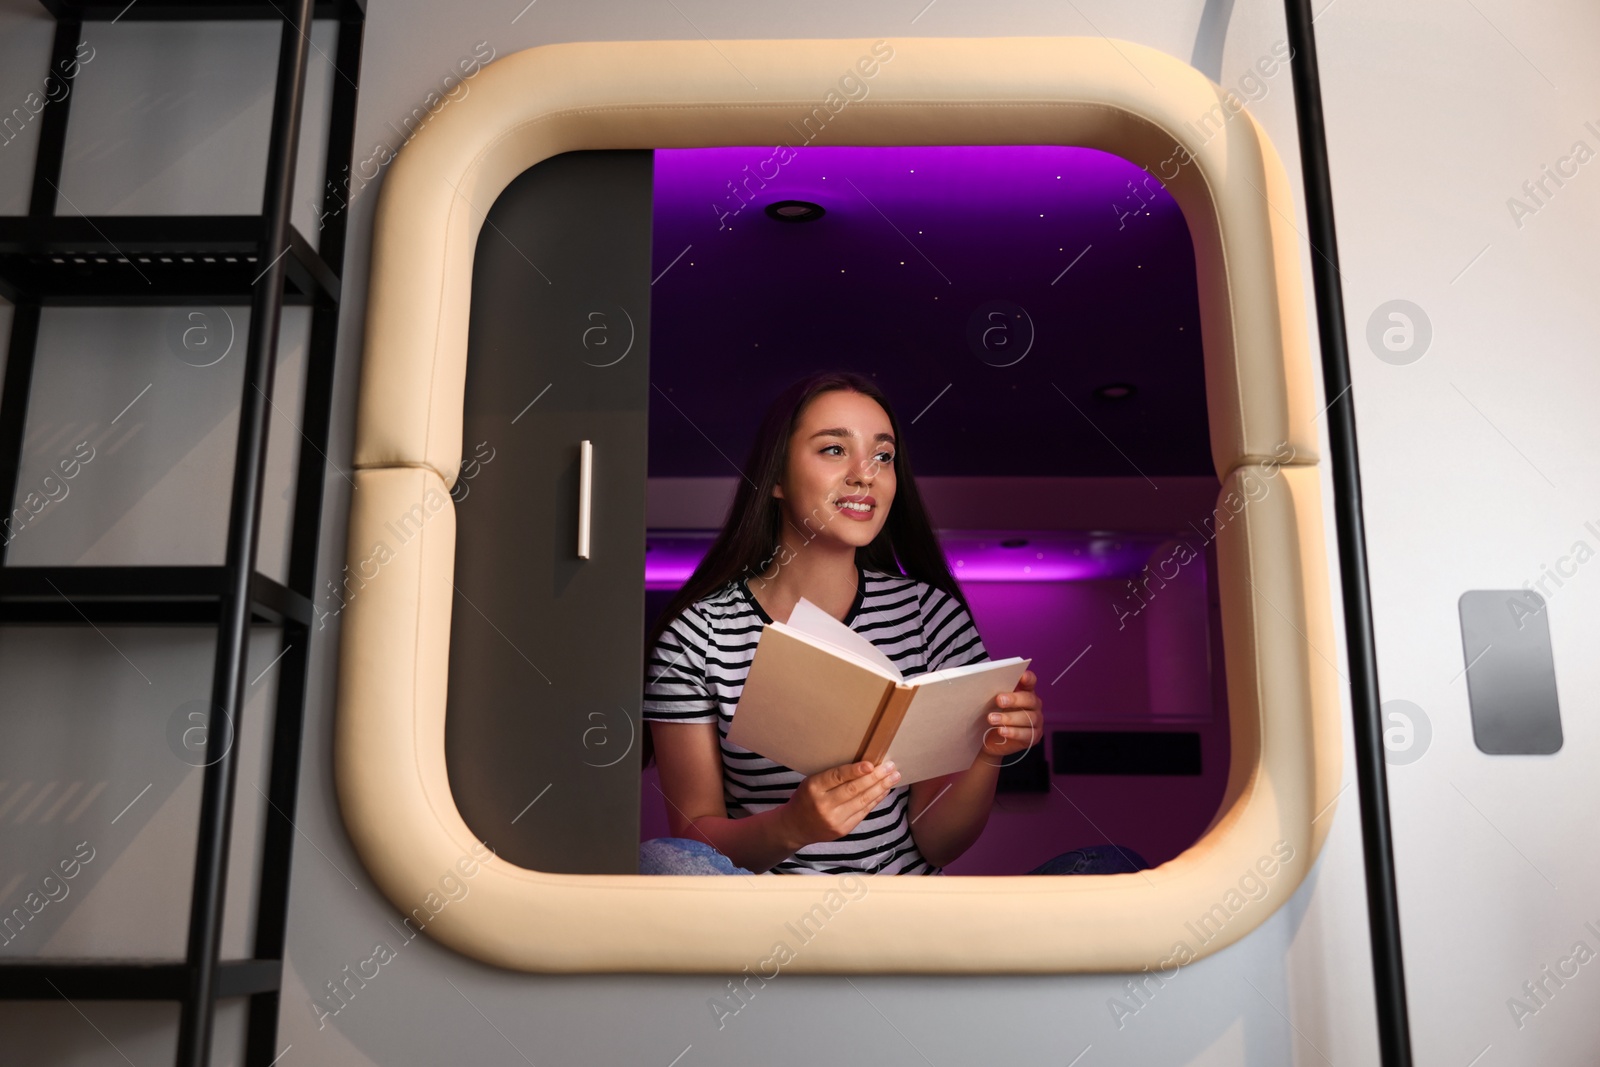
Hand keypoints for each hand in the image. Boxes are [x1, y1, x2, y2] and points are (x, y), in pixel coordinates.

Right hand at [780, 759, 901, 846]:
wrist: (794, 827)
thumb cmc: (806, 798)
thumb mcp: (811, 782)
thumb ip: (833, 776)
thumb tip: (864, 765)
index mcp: (813, 788)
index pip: (838, 777)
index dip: (856, 771)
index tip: (872, 764)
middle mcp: (823, 805)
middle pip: (854, 789)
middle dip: (875, 777)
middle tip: (890, 767)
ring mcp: (834, 819)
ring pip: (862, 801)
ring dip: (881, 788)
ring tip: (894, 777)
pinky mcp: (842, 829)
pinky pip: (863, 812)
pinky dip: (876, 800)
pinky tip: (884, 790)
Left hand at [981, 670, 1042, 757]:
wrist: (990, 740)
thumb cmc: (993, 715)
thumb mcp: (992, 703)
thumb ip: (994, 693)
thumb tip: (983, 684)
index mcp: (1025, 692)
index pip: (1030, 682)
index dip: (1028, 678)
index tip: (1022, 676)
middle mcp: (1034, 705)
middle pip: (1029, 699)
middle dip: (1014, 699)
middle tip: (999, 700)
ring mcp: (1036, 721)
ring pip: (1028, 718)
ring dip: (1009, 718)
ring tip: (992, 719)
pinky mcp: (1034, 736)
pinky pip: (1027, 734)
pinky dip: (1013, 732)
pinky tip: (1001, 731)